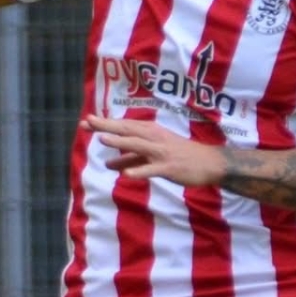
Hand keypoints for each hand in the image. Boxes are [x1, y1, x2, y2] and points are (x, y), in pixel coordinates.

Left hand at [88, 115, 225, 187]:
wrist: (209, 163)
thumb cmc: (179, 156)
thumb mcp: (152, 155)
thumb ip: (129, 159)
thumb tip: (107, 165)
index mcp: (150, 133)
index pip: (124, 127)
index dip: (105, 124)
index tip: (86, 121)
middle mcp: (154, 139)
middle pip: (127, 130)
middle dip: (107, 126)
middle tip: (88, 122)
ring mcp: (162, 152)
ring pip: (138, 146)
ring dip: (120, 142)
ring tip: (102, 139)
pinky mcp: (169, 167)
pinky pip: (152, 169)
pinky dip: (139, 171)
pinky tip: (126, 175)